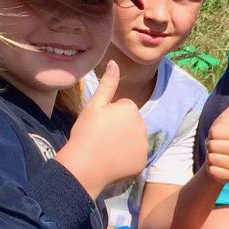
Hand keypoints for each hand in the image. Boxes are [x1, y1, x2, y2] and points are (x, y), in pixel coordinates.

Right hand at [56, 61, 147, 198]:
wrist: (84, 166)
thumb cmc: (86, 133)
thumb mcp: (94, 105)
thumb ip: (107, 84)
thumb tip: (114, 62)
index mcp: (130, 108)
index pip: (123, 107)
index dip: (109, 115)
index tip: (98, 125)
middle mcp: (142, 124)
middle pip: (131, 123)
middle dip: (120, 127)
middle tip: (101, 137)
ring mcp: (144, 145)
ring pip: (135, 138)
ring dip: (125, 142)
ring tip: (106, 149)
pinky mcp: (142, 161)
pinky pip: (136, 156)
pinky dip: (127, 158)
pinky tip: (113, 161)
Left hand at [201, 87, 228, 183]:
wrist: (221, 160)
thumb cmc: (223, 136)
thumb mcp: (228, 118)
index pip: (214, 131)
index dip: (211, 134)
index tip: (219, 136)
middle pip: (212, 145)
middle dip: (210, 146)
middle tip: (218, 147)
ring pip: (212, 158)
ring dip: (210, 157)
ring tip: (218, 156)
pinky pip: (213, 170)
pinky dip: (212, 169)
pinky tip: (219, 167)